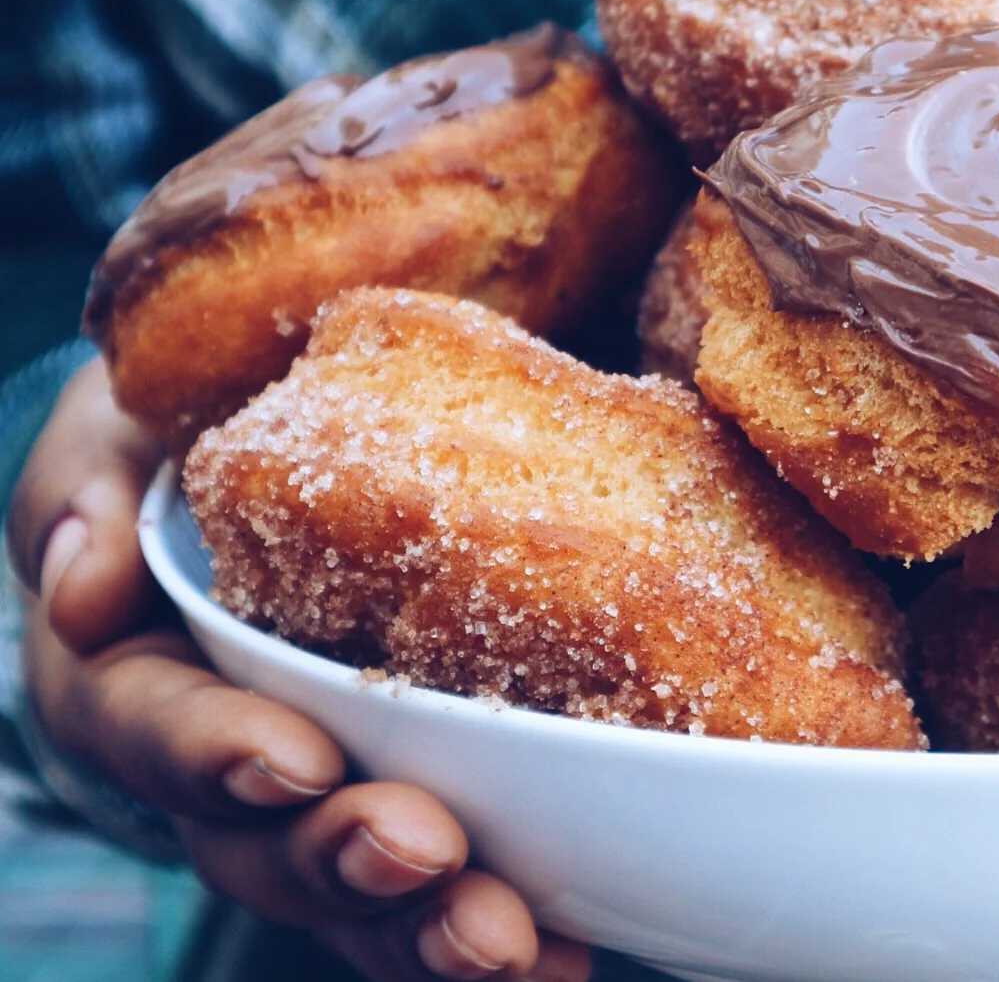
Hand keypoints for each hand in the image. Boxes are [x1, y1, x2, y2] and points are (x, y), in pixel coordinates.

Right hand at [9, 359, 590, 981]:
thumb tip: (84, 584)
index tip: (293, 761)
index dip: (212, 753)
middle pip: (258, 844)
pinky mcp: (431, 794)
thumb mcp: (132, 420)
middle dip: (338, 862)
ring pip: (356, 894)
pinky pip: (450, 885)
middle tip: (424, 855)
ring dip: (423, 930)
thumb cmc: (203, 408)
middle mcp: (227, 757)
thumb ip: (92, 484)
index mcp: (138, 668)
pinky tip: (576, 949)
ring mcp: (328, 793)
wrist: (313, 413)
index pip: (149, 725)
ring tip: (507, 945)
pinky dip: (512, 928)